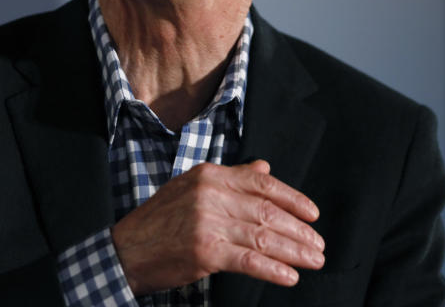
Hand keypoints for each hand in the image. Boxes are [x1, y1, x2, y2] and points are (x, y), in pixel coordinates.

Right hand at [110, 160, 324, 294]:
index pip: (261, 183)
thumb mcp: (191, 188)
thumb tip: (265, 167)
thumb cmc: (160, 221)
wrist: (126, 250)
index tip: (313, 214)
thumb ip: (231, 178)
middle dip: (299, 231)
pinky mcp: (205, 251)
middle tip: (318, 244)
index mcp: (209, 175)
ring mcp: (207, 223)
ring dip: (294, 251)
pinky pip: (249, 261)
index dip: (292, 199)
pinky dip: (274, 270)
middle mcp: (210, 195)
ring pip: (263, 237)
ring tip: (313, 260)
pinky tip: (290, 276)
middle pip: (267, 212)